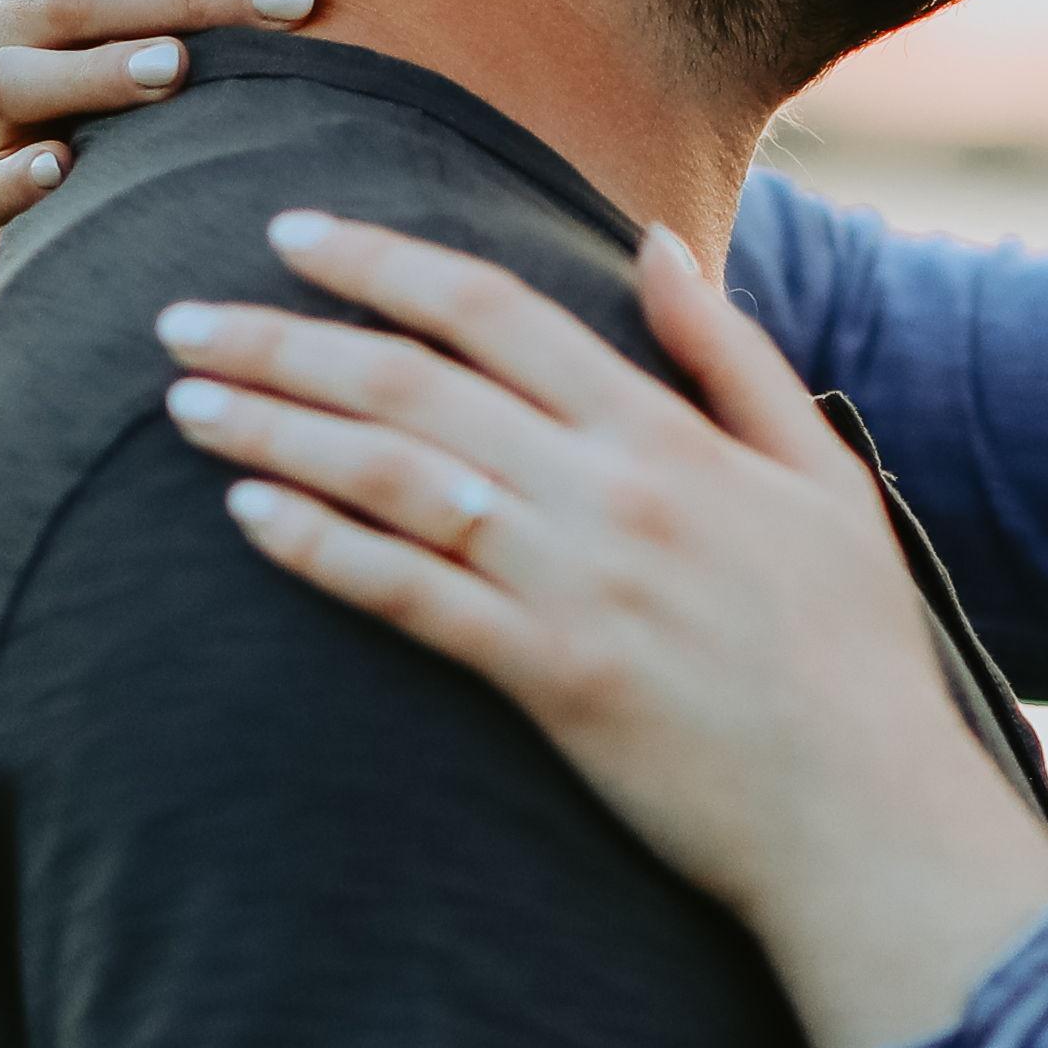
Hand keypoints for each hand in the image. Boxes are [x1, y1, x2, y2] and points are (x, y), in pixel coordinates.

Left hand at [152, 211, 1047, 1047]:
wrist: (869, 815)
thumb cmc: (849, 648)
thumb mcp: (820, 472)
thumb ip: (730, 354)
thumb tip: (651, 244)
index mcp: (664, 431)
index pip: (493, 311)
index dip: (382, 261)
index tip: (291, 232)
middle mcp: (607, 491)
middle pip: (412, 384)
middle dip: (284, 338)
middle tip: (177, 314)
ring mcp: (573, 584)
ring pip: (392, 478)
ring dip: (276, 429)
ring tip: (183, 399)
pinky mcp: (549, 677)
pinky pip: (410, 596)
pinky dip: (321, 548)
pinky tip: (246, 514)